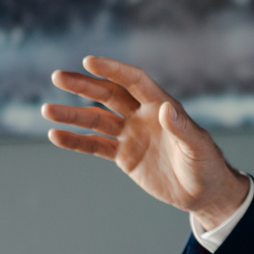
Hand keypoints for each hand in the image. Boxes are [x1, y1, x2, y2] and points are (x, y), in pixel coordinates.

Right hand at [42, 56, 248, 228]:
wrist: (203, 192)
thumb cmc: (207, 165)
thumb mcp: (198, 147)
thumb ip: (182, 128)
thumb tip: (166, 108)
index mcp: (162, 107)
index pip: (134, 81)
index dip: (113, 70)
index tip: (89, 61)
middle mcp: (143, 117)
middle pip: (109, 95)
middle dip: (84, 86)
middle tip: (58, 77)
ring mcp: (131, 136)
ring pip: (97, 120)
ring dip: (73, 114)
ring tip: (47, 110)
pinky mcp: (124, 156)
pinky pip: (95, 146)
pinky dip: (76, 141)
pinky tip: (55, 135)